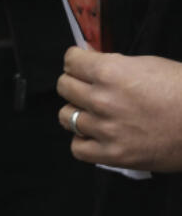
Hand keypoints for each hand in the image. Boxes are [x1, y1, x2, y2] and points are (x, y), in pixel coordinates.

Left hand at [56, 47, 181, 172]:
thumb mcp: (150, 65)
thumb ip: (117, 65)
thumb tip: (93, 62)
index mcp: (111, 72)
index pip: (71, 61)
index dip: (76, 60)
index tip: (80, 63)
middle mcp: (102, 100)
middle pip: (64, 87)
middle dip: (74, 83)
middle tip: (87, 86)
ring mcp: (105, 129)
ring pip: (66, 116)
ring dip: (77, 112)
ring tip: (93, 112)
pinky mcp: (113, 155)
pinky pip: (77, 148)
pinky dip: (83, 141)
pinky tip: (96, 135)